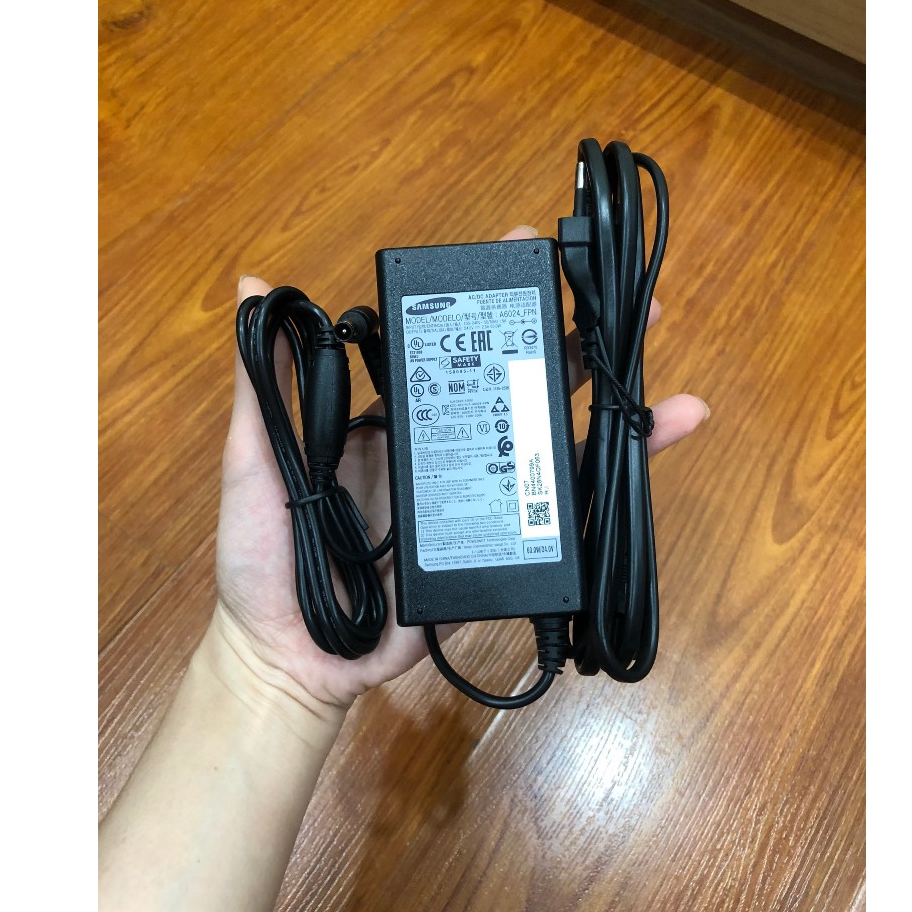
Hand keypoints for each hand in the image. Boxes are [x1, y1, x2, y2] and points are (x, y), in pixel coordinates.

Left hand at [213, 226, 709, 715]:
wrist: (294, 660)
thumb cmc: (264, 559)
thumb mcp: (258, 461)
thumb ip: (264, 384)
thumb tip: (253, 283)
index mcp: (395, 421)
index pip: (454, 348)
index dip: (493, 302)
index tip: (529, 251)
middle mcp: (445, 451)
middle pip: (517, 387)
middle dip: (570, 339)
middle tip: (621, 298)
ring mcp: (477, 501)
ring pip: (550, 444)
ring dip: (608, 405)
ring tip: (659, 366)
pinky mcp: (498, 550)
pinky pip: (558, 516)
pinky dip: (609, 485)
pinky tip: (654, 447)